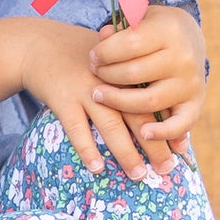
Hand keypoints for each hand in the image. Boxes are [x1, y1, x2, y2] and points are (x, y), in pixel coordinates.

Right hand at [14, 18, 167, 179]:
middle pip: (138, 116)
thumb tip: (156, 117)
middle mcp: (110, 81)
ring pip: (111, 125)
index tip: (182, 149)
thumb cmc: (79, 59)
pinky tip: (96, 168)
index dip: (168, 125)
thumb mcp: (109, 61)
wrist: (38, 45)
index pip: (153, 101)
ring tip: (138, 175)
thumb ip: (131, 81)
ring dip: (126, 153)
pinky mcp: (63, 98)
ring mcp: (86, 90)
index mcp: (125, 72)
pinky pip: (77, 128)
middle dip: (154, 145)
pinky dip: (87, 149)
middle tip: (167, 169)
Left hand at [87, 4, 206, 163]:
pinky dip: (162, 133)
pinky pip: (180, 124)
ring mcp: (190, 83)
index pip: (129, 45)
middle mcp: (182, 58)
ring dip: (118, 101)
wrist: (190, 37)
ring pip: (148, 100)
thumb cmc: (154, 30)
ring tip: (99, 96)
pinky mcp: (196, 104)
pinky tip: (143, 133)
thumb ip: (120, 28)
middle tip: (95, 73)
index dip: (104, 53)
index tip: (93, 57)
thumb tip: (104, 37)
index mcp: (168, 31)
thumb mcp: (140, 19)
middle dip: (107, 75)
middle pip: (134, 73)